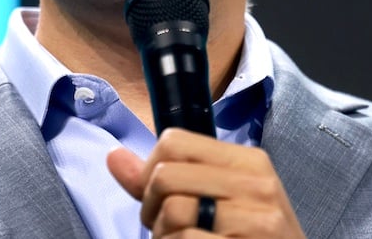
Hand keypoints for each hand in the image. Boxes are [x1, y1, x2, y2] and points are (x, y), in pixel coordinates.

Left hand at [107, 128, 306, 237]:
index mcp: (249, 161)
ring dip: (163, 237)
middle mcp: (257, 184)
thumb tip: (113, 156)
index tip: (158, 197)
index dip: (151, 171)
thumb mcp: (218, 200)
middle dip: (151, 209)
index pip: (174, 142)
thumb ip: (163, 180)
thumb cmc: (248, 238)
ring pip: (173, 212)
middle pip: (166, 177)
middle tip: (165, 229)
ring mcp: (258, 220)